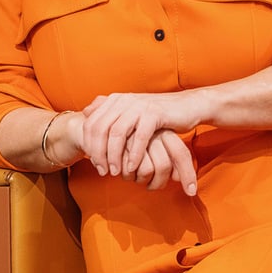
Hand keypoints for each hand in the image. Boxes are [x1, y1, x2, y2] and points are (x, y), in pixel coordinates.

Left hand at [82, 92, 202, 194]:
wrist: (185, 107)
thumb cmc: (155, 115)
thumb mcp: (129, 110)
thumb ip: (107, 110)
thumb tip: (85, 112)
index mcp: (114, 100)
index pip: (91, 124)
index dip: (90, 145)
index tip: (94, 164)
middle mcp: (123, 100)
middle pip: (100, 129)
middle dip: (99, 153)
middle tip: (102, 171)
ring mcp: (138, 106)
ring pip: (117, 133)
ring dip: (114, 156)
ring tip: (116, 172)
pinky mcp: (154, 113)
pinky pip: (139, 137)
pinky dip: (134, 154)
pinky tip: (132, 167)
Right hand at [124, 129, 194, 191]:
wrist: (103, 120)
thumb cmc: (131, 142)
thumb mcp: (153, 146)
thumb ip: (168, 161)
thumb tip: (182, 181)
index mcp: (165, 132)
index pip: (182, 154)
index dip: (188, 175)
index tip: (191, 192)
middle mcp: (152, 132)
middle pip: (165, 166)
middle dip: (158, 183)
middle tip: (150, 187)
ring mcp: (137, 137)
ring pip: (147, 170)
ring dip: (141, 181)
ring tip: (133, 177)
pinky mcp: (120, 144)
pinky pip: (130, 169)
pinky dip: (128, 176)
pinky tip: (122, 174)